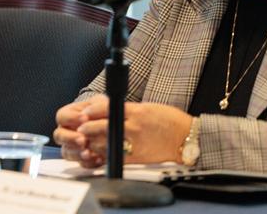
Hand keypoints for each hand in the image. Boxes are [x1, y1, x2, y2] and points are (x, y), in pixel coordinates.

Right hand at [54, 95, 106, 167]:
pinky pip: (81, 163)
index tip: (84, 118)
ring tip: (89, 152)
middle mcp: (66, 131)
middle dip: (70, 139)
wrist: (110, 121)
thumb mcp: (100, 103)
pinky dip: (89, 162)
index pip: (61, 117)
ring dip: (77, 153)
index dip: (71, 118)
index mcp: (68, 115)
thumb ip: (96, 106)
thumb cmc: (101, 111)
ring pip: (67, 152)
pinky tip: (98, 158)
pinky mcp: (83, 158)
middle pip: (59, 136)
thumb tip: (88, 114)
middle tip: (82, 139)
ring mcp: (73, 146)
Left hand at [72, 97, 193, 164]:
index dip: (92, 111)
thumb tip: (105, 110)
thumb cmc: (168, 121)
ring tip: (87, 141)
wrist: (185, 138)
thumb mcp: (146, 108)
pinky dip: (105, 154)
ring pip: (106, 143)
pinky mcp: (137, 157)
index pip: (107, 108)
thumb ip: (126, 110)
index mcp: (136, 111)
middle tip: (80, 128)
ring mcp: (135, 143)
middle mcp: (134, 126)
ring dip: (94, 142)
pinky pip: (115, 156)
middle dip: (88, 128)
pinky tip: (100, 152)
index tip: (85, 113)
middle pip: (103, 127)